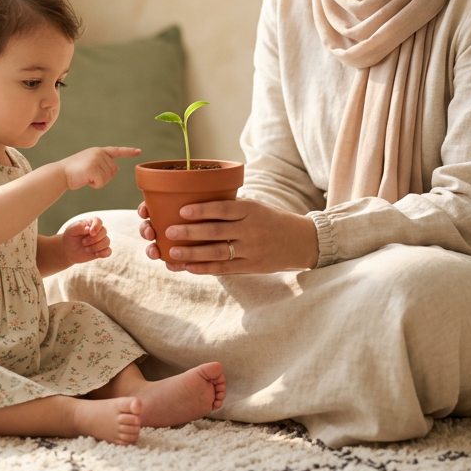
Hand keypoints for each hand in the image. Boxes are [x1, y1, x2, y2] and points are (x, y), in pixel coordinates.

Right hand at [60, 147, 140, 189]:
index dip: (128, 152)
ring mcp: (96, 160)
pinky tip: (86, 180)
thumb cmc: (74, 172)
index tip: (139, 151)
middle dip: (104, 177)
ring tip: (86, 176)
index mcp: (98, 151)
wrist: (60, 173)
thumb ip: (101, 163)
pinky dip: (95, 185)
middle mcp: (99, 153)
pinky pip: (102, 182)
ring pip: (108, 177)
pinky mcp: (93, 168)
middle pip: (114, 170)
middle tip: (89, 175)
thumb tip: (114, 169)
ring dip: (99, 181)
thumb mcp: (89, 162)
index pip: (116, 151)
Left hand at [60, 216, 111, 263]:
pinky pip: (109, 251)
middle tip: (83, 242)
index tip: (91, 233)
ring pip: (106, 241)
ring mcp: (101, 240)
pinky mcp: (102, 250)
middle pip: (104, 232)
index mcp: (91, 223)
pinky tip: (96, 254)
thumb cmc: (70, 237)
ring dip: (96, 247)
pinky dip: (104, 253)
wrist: (68, 250)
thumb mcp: (70, 230)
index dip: (96, 227)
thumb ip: (78, 227)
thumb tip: (88, 229)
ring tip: (86, 249)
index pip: (98, 221)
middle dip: (94, 239)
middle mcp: (98, 231)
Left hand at [137, 197, 318, 274]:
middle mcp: (251, 229)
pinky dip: (205, 268)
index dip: (202, 210)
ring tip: (173, 252)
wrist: (302, 241)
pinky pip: (225, 268)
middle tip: (169, 232)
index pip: (224, 208)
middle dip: (190, 232)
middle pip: (216, 231)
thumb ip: (232, 207)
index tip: (182, 210)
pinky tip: (189, 267)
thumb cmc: (272, 219)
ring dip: (193, 253)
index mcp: (251, 210)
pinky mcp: (252, 267)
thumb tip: (198, 201)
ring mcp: (252, 250)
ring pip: (217, 252)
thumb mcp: (256, 206)